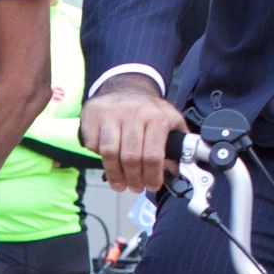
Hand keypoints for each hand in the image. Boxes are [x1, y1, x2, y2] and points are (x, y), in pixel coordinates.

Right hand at [79, 74, 185, 192]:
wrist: (127, 86)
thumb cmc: (150, 110)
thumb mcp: (172, 122)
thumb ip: (178, 146)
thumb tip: (180, 172)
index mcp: (157, 117)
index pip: (153, 156)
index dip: (152, 176)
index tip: (152, 186)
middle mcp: (134, 112)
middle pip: (130, 157)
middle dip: (134, 179)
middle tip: (136, 187)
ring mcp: (111, 112)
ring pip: (109, 153)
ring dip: (115, 174)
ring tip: (120, 184)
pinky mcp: (93, 113)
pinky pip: (94, 145)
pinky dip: (99, 158)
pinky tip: (109, 160)